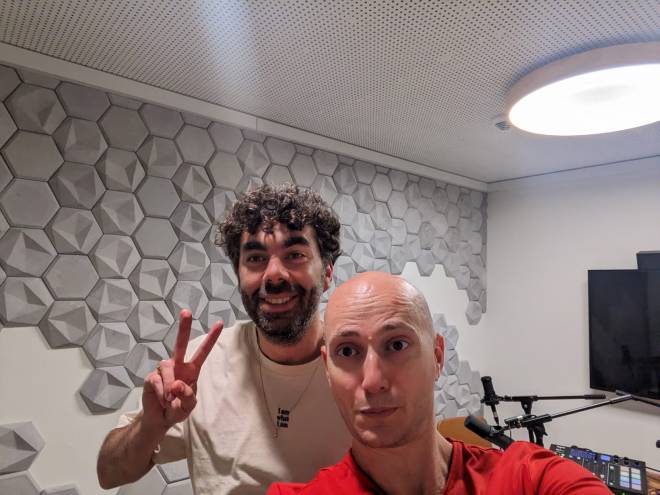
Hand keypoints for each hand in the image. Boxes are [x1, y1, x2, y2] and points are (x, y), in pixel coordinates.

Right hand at [142, 309, 222, 428]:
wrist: (159, 419)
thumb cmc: (177, 409)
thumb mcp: (189, 407)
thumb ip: (188, 397)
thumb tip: (177, 384)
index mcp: (191, 370)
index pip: (203, 351)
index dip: (211, 338)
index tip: (219, 322)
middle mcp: (177, 365)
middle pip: (180, 344)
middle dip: (183, 327)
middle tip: (186, 312)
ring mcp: (163, 370)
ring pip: (167, 367)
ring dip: (169, 387)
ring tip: (170, 400)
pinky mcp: (151, 377)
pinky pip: (156, 381)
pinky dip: (161, 394)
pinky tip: (162, 400)